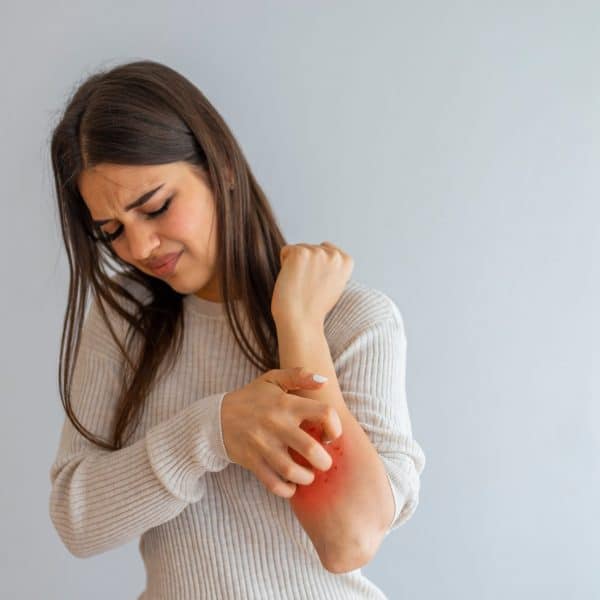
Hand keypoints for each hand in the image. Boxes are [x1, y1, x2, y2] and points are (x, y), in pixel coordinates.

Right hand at [221, 366, 342, 497]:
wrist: (216, 418)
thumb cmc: (252, 398)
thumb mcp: (273, 379)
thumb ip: (299, 375)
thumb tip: (324, 380)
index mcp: (287, 404)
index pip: (324, 413)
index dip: (334, 427)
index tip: (330, 435)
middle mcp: (277, 425)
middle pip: (311, 449)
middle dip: (324, 462)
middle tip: (323, 462)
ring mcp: (263, 445)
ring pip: (293, 471)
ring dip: (307, 478)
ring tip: (308, 474)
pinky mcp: (252, 462)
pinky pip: (274, 483)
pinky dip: (287, 490)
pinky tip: (291, 485)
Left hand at [271, 241, 353, 325]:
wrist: (301, 321)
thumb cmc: (313, 308)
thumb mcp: (334, 284)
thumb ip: (331, 267)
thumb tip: (321, 254)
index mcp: (346, 261)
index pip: (326, 249)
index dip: (317, 267)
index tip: (318, 284)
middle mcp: (334, 255)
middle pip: (311, 248)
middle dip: (306, 265)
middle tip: (308, 287)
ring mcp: (318, 252)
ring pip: (299, 249)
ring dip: (295, 265)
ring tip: (301, 285)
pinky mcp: (300, 253)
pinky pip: (286, 251)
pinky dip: (284, 265)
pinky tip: (292, 280)